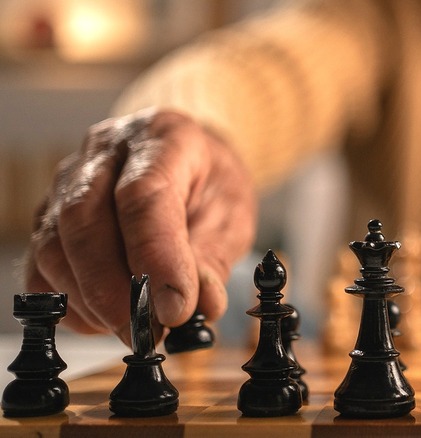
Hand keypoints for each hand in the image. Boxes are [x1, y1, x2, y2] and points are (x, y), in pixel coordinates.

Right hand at [25, 109, 256, 344]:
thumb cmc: (209, 185)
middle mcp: (107, 152)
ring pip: (54, 244)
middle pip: (85, 218)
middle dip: (112, 288)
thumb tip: (202, 304)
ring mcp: (69, 182)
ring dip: (89, 300)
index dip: (157, 257)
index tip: (175, 309)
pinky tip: (104, 318)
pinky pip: (40, 266)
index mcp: (164, 139)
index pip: (144, 195)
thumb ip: (215, 257)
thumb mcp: (232, 213)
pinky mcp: (49, 216)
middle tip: (145, 332)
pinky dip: (69, 303)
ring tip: (132, 328)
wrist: (187, 161)